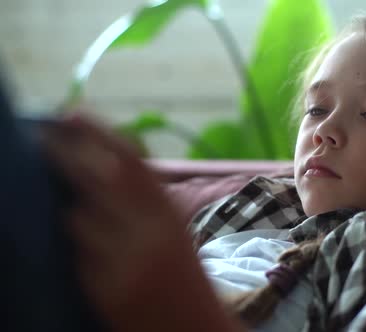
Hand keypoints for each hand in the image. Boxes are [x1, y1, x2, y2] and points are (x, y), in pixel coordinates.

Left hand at [43, 115, 207, 329]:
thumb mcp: (174, 232)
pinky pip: (76, 257)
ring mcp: (126, 262)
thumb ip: (146, 201)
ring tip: (89, 222)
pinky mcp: (106, 290)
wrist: (196, 331)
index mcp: (172, 215)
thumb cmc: (185, 278)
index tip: (71, 113)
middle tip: (41, 138)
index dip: (100, 134)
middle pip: (97, 180)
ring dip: (74, 216)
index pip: (132, 163)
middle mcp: (151, 234)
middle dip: (66, 156)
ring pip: (77, 219)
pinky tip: (93, 257)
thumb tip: (102, 164)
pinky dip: (78, 253)